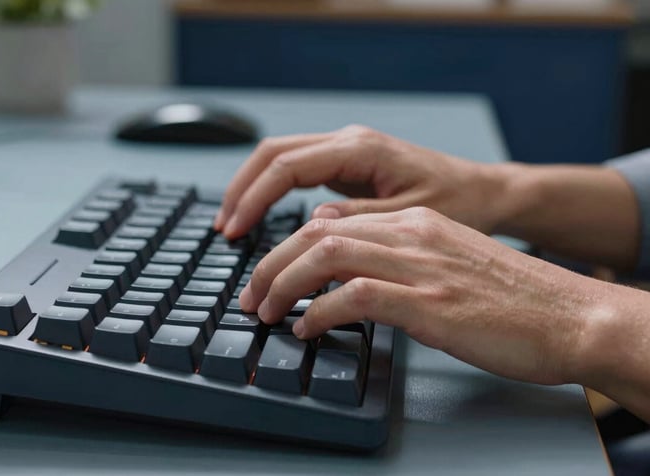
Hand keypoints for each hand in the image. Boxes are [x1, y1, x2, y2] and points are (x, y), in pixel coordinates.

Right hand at [215, 125, 510, 238]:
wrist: (483, 193)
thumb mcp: (409, 219)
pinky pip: (295, 170)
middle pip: (273, 154)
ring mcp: (345, 150)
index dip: (254, 198)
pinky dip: (271, 190)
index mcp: (358, 150)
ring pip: (279, 158)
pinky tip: (260, 214)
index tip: (235, 231)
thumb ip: (359, 220)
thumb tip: (311, 226)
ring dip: (251, 188)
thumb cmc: (456, 204)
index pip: (286, 166)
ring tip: (232, 223)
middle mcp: (347, 142)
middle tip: (224, 228)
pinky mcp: (347, 165)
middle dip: (242, 189)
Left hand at [239, 207, 608, 385]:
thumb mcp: (447, 265)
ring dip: (283, 285)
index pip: (331, 220)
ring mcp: (419, 266)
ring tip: (266, 312)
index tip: (268, 273)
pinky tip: (307, 329)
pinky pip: (354, 297)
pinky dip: (320, 311)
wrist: (568, 314)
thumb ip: (400, 264)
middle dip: (270, 264)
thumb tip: (351, 285)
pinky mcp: (428, 302)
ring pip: (326, 256)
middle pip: (317, 233)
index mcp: (414, 224)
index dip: (288, 246)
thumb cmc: (509, 299)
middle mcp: (412, 235)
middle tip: (250, 296)